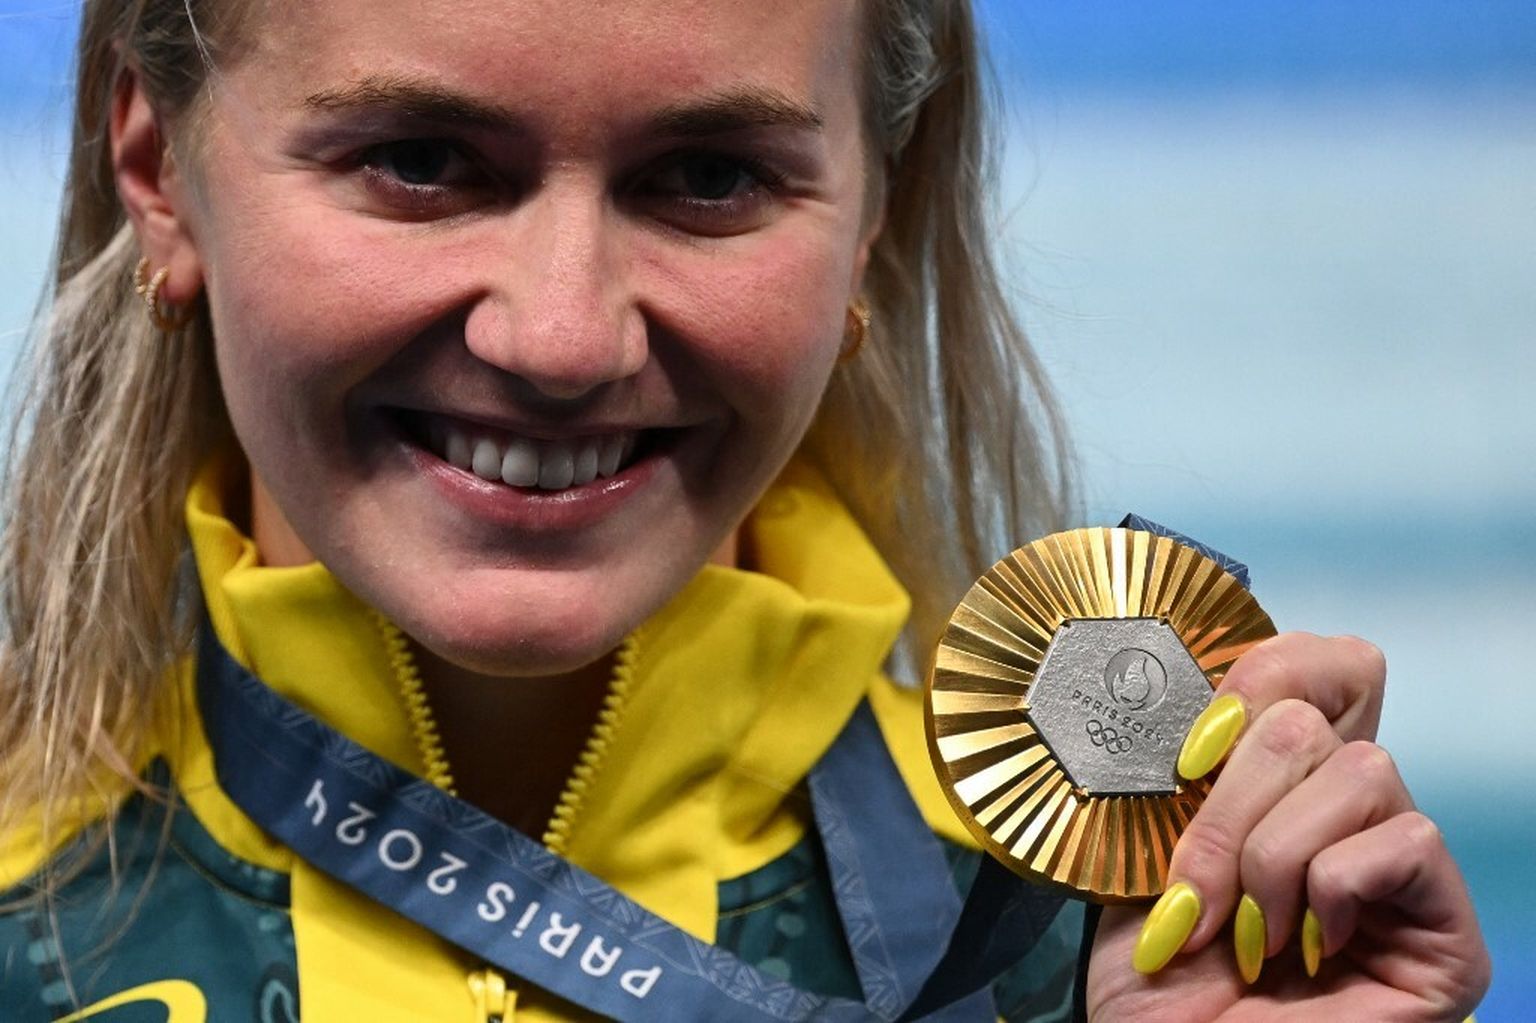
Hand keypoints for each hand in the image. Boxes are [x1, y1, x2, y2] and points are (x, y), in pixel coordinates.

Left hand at [1084, 632, 1489, 1021]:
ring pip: (1360, 767)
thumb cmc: (1152, 982)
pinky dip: (1332, 889)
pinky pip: (1405, 838)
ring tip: (1248, 934)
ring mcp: (1404, 868)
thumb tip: (1195, 700)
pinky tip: (1306, 952)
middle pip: (1313, 713)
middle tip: (1198, 892)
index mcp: (1279, 783)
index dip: (1258, 675)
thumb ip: (1183, 773)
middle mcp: (1350, 813)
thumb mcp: (1145, 854)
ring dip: (1272, 855)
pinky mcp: (1449, 929)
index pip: (1317, 664)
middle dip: (1230, 804)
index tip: (1185, 756)